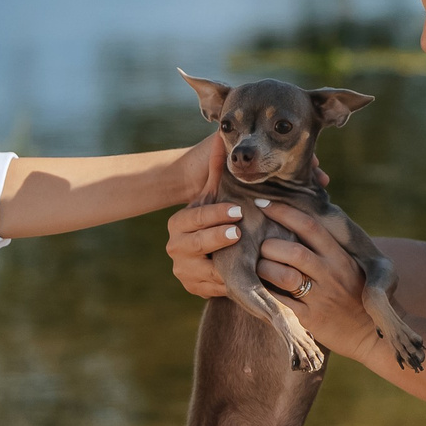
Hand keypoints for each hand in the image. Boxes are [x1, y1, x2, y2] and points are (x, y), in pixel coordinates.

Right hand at [161, 141, 335, 302]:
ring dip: (227, 266)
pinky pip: (214, 288)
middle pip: (197, 244)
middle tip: (239, 234)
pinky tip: (250, 278)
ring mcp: (184, 271)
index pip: (196, 218)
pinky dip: (232, 284)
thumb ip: (217, 170)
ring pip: (206, 270)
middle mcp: (175, 248)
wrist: (209, 254)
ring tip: (248, 260)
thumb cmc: (216, 219)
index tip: (239, 211)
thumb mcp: (215, 196)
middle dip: (219, 239)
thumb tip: (222, 136)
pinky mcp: (194, 289)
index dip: (216, 215)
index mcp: (178, 224)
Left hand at [253, 200, 379, 360]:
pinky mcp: (311, 319)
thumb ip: (329, 247)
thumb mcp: (351, 266)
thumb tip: (303, 221)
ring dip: (264, 269)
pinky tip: (259, 288)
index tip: (263, 204)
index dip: (284, 212)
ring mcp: (320, 297)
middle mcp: (331, 274)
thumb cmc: (358, 295)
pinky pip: (281, 302)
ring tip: (258, 267)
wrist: (371, 334)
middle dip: (269, 246)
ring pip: (283, 276)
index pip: (309, 227)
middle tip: (259, 247)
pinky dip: (266, 293)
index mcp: (340, 257)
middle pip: (292, 251)